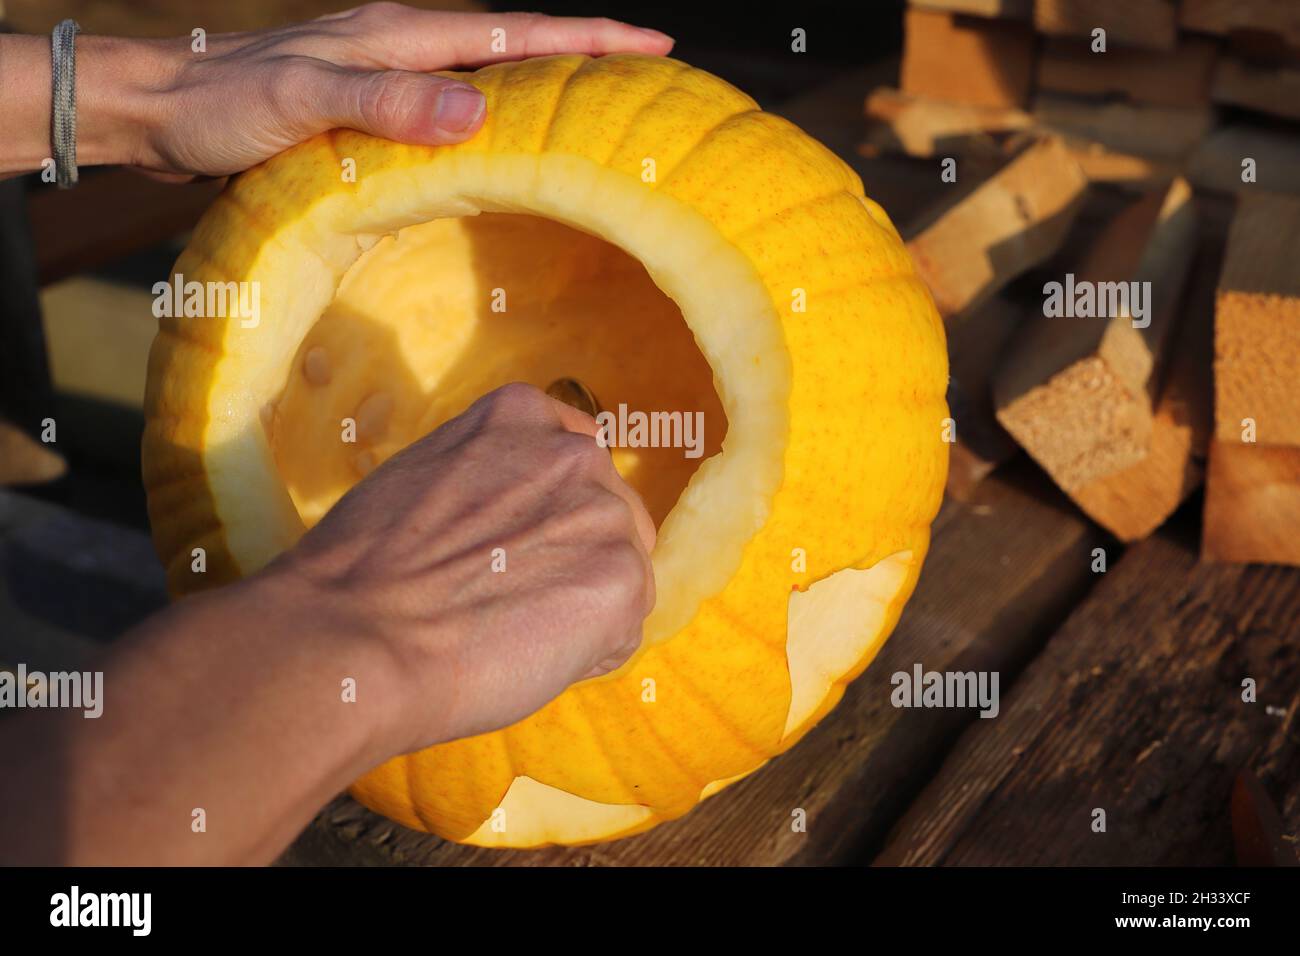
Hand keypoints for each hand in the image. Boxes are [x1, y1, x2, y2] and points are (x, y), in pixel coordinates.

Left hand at [0, 4, 672, 179]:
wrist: (160, 108)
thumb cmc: (225, 105)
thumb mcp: (306, 102)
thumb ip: (387, 101)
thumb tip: (478, 107)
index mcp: (403, 36)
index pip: (517, 32)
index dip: (589, 37)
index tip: (655, 45)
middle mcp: (404, 46)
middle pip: (515, 44)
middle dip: (585, 54)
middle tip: (646, 82)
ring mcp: (387, 72)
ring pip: (488, 74)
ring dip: (545, 86)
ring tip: (596, 112)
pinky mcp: (370, 104)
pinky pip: (453, 103)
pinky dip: (496, 114)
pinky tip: (504, 145)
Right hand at [270, 383, 657, 754]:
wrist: (355, 636)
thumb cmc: (361, 571)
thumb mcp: (426, 474)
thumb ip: (492, 478)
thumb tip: (522, 519)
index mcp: (522, 414)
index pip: (570, 464)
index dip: (544, 516)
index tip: (511, 548)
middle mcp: (575, 453)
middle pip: (606, 516)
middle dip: (570, 559)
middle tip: (507, 602)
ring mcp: (605, 515)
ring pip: (619, 573)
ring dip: (579, 608)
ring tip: (508, 632)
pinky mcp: (623, 582)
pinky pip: (621, 630)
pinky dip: (584, 654)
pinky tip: (524, 658)